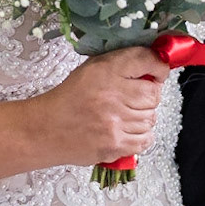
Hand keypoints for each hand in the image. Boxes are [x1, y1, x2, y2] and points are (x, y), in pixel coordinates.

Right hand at [44, 46, 170, 163]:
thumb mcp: (93, 68)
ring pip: (151, 118)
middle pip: (154, 94)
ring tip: (125, 115)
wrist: (45, 129)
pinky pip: (146, 140)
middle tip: (134, 98)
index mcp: (106, 71)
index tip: (158, 72)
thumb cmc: (69, 98)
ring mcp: (115, 123)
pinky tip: (128, 130)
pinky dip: (142, 136)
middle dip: (149, 96)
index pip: (147, 60)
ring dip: (143, 117)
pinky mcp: (115, 145)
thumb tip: (154, 65)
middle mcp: (112, 96)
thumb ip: (123, 63)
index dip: (158, 67)